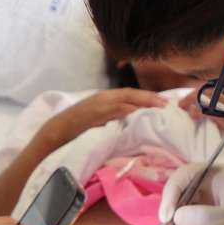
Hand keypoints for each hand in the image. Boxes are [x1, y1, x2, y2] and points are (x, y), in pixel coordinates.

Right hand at [37, 88, 165, 151]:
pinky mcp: (96, 112)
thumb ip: (110, 118)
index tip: (160, 101)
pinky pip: (116, 108)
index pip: (128, 94)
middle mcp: (103, 96)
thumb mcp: (96, 120)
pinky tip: (141, 111)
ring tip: (160, 105)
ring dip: (144, 101)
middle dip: (149, 97)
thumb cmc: (75, 129)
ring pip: (126, 98)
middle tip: (166, 102)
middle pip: (130, 93)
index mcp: (103, 97)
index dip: (145, 96)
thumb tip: (128, 123)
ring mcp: (99, 103)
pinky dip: (130, 108)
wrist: (56, 131)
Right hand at [160, 162, 223, 224]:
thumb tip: (176, 219)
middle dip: (175, 221)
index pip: (185, 176)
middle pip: (184, 199)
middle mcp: (216, 190)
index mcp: (220, 177)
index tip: (167, 216)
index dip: (171, 193)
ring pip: (190, 218)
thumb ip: (203, 219)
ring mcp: (218, 207)